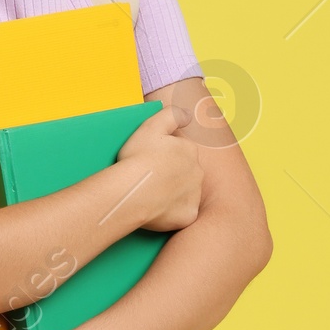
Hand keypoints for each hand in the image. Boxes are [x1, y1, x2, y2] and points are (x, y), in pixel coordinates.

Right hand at [116, 102, 202, 232]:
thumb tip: (188, 115)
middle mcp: (198, 172)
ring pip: (186, 194)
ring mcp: (194, 195)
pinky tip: (157, 211)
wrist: (131, 191)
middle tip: (150, 181)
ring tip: (151, 196)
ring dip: (173, 195)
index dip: (165, 157)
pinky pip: (184, 215)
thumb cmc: (138, 159)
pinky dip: (173, 214)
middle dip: (172, 177)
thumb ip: (172, 115)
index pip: (181, 153)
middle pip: (186, 174)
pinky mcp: (189, 215)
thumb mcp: (151, 126)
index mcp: (190, 150)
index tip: (151, 162)